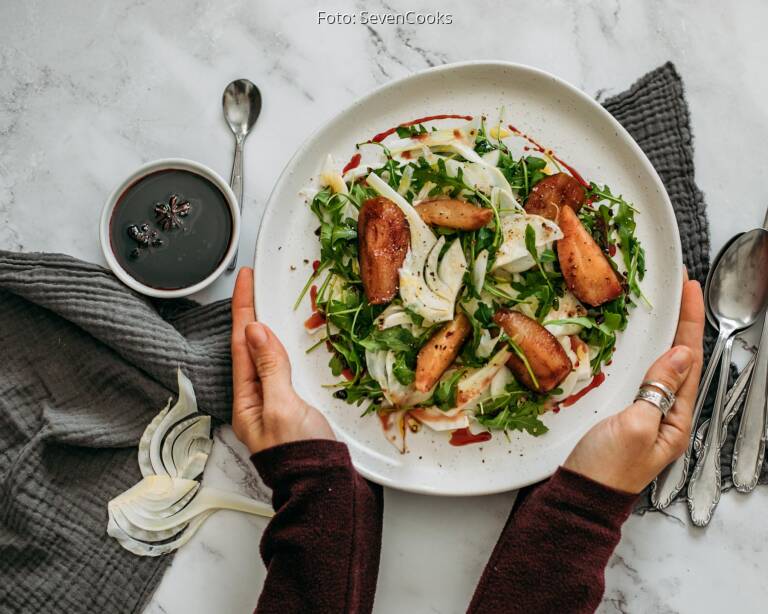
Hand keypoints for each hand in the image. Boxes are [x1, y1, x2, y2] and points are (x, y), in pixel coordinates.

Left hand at [230, 268, 334, 453]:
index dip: (243, 308)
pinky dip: (280, 347)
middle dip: (249, 313)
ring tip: (264, 302)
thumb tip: (255, 330)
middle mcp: (255, 398)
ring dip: (263, 328)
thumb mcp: (282, 407)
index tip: (244, 278)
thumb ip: (270, 368)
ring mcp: (272, 403)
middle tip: (252, 283)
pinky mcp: (290, 406)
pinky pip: (280, 368)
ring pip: (263, 356)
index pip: (241, 343)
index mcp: (247, 398)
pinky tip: (285, 340)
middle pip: (248, 347)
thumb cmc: (301, 453)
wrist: (322, 486)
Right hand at [563, 273, 704, 492]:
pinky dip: (639, 353)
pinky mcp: (619, 414)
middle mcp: (664, 414)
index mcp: (676, 419)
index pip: (688, 359)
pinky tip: (633, 344)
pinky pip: (636, 376)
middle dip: (679, 323)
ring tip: (661, 308)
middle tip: (677, 289)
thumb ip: (659, 390)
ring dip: (661, 335)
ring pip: (657, 366)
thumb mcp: (635, 426)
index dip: (688, 321)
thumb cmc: (606, 469)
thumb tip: (681, 354)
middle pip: (678, 359)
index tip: (688, 288)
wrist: (577, 496)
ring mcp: (642, 413)